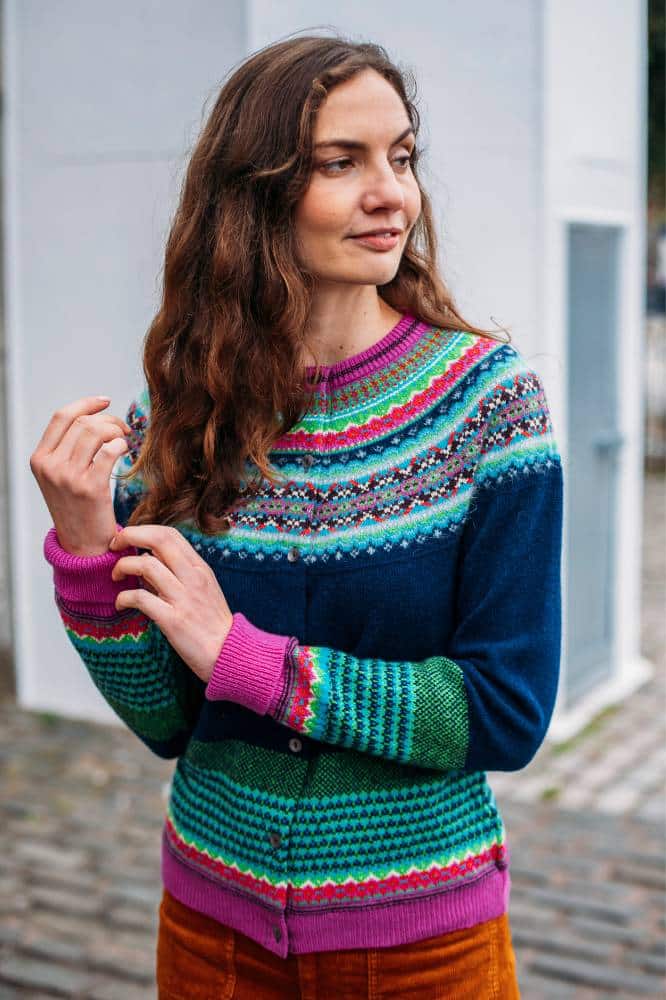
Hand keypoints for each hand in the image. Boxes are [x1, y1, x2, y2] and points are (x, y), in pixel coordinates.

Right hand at [30, 396, 131, 555]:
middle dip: (108, 420)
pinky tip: (125, 452)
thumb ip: (68, 448)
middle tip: (123, 430)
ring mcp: (68, 477)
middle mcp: (50, 466)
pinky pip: (109, 451)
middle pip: (83, 422)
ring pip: (96, 432)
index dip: (86, 404)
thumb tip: (94, 416)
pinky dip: (121, 446)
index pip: (61, 417)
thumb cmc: (78, 507)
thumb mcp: (60, 476)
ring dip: (117, 431)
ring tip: (124, 442)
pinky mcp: (90, 488)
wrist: (83, 544)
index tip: (105, 401)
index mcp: (40, 459)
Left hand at [109, 524, 232, 683]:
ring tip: (116, 577)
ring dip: (122, 566)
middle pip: (158, 539)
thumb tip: (147, 559)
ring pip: (146, 565)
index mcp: (199, 568)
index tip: (127, 540)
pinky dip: (124, 597)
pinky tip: (121, 604)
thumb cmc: (212, 623)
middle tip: (114, 546)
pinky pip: (141, 598)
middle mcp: (193, 578)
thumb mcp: (202, 589)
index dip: (143, 530)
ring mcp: (183, 598)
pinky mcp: (173, 620)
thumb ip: (178, 572)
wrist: (228, 653)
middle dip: (130, 536)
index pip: (169, 534)